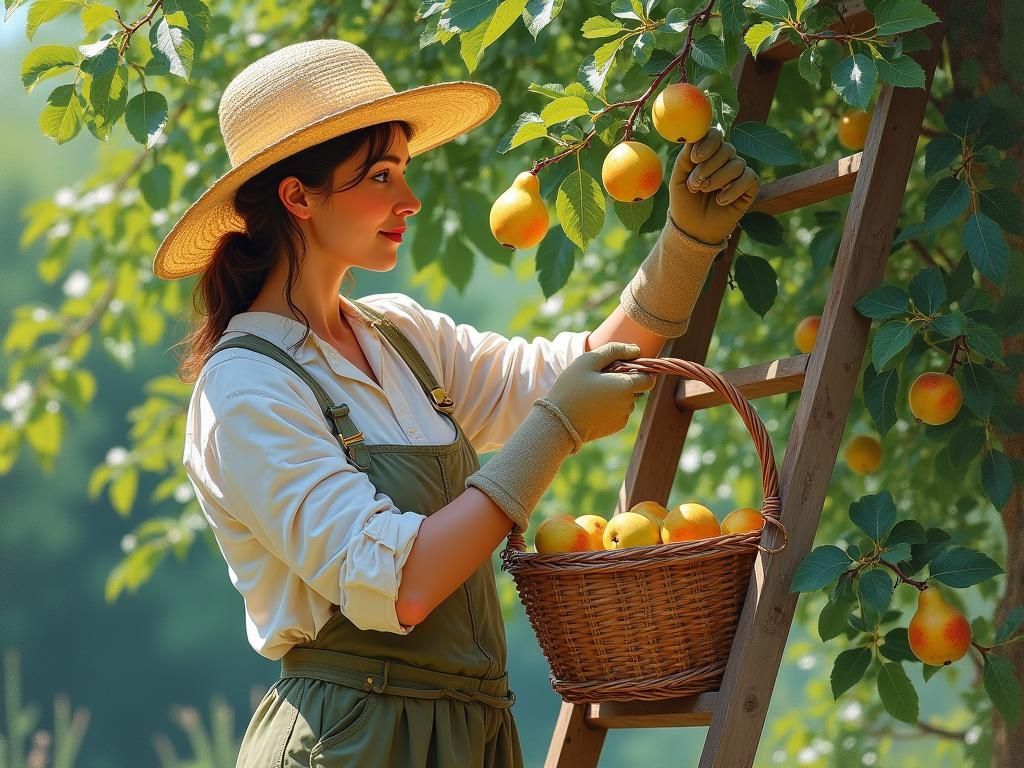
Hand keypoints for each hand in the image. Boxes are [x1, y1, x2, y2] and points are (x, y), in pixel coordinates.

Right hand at [542, 343, 655, 444]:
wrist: (558, 423)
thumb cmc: (571, 388)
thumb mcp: (588, 361)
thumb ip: (614, 351)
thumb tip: (636, 349)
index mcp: (625, 386)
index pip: (649, 378)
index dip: (639, 370)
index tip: (622, 367)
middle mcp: (628, 404)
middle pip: (636, 388)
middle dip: (623, 382)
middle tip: (599, 379)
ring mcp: (622, 418)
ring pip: (627, 400)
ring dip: (616, 394)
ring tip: (593, 392)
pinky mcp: (614, 428)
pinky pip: (618, 412)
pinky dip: (610, 407)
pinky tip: (592, 405)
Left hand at [668, 127, 760, 245]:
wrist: (692, 230)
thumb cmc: (684, 203)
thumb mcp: (678, 179)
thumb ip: (684, 158)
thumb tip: (692, 137)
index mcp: (708, 154)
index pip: (714, 135)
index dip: (707, 143)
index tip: (694, 159)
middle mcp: (725, 160)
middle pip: (726, 148)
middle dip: (708, 167)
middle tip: (696, 185)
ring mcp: (738, 173)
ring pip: (737, 164)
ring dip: (718, 179)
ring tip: (705, 192)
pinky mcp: (749, 187)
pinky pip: (749, 178)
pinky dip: (734, 189)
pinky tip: (721, 201)